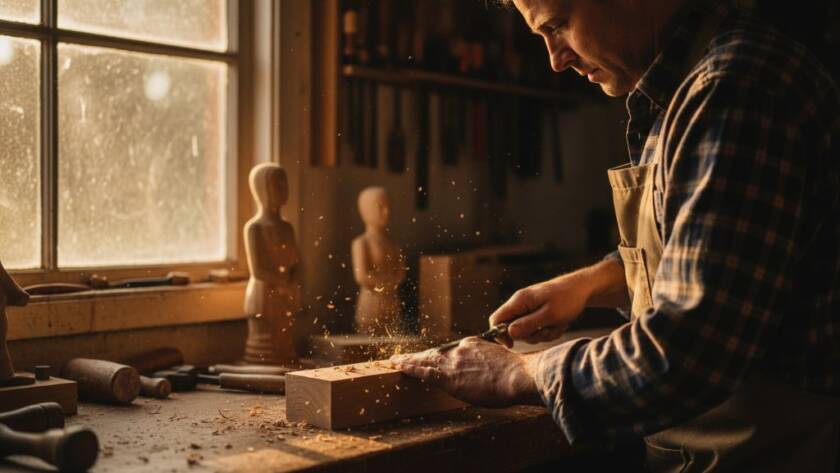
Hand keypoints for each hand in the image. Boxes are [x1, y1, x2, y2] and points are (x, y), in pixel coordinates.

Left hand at [390, 338, 541, 406]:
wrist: (518, 375)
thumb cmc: (518, 373)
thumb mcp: (502, 360)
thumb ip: (490, 362)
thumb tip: (489, 371)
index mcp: (474, 345)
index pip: (452, 351)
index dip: (440, 356)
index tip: (434, 357)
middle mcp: (460, 350)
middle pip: (435, 353)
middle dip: (419, 356)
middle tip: (403, 356)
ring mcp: (453, 362)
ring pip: (426, 360)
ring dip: (409, 360)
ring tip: (395, 361)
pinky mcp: (449, 376)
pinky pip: (424, 371)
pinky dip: (410, 367)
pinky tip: (399, 366)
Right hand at [489, 272, 591, 345]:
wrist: (584, 288)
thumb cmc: (567, 299)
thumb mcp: (549, 315)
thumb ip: (527, 324)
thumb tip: (509, 333)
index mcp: (519, 301)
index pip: (496, 319)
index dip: (500, 334)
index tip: (512, 345)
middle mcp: (521, 304)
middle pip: (513, 329)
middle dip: (530, 335)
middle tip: (547, 330)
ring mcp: (530, 308)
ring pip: (527, 331)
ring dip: (543, 333)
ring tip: (557, 324)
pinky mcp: (538, 313)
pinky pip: (538, 329)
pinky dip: (549, 330)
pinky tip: (560, 323)